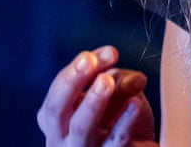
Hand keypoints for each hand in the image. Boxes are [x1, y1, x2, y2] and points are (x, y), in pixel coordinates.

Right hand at [37, 46, 157, 145]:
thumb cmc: (118, 119)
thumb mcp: (115, 92)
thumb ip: (116, 78)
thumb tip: (125, 77)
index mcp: (55, 116)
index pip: (59, 88)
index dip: (78, 67)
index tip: (106, 51)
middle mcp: (61, 137)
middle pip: (56, 110)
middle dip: (72, 82)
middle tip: (89, 61)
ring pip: (81, 128)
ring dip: (93, 102)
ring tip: (107, 81)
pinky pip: (115, 140)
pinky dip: (125, 121)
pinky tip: (135, 104)